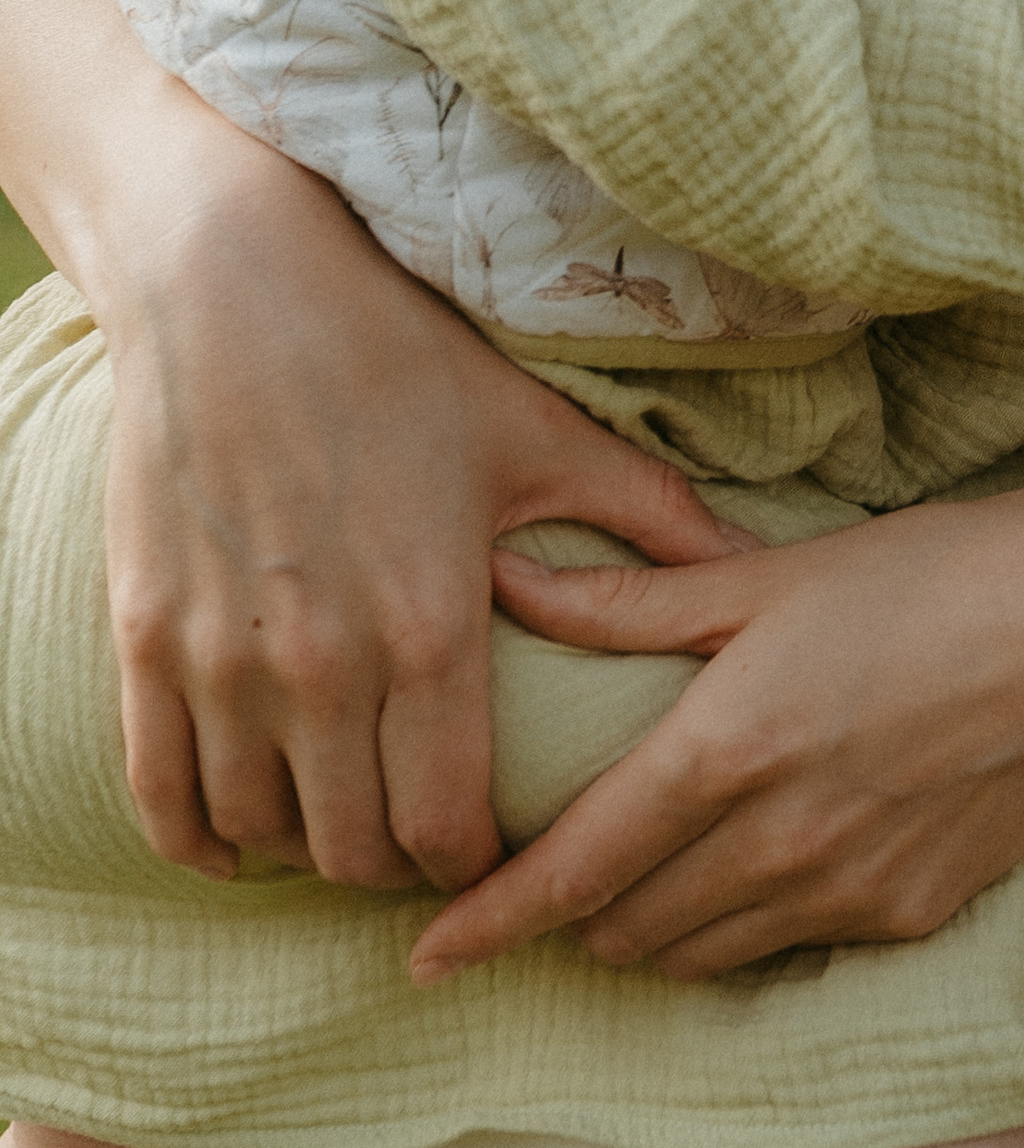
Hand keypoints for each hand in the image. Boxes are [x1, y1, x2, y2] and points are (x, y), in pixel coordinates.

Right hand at [100, 156, 752, 894]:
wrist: (235, 281)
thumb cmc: (399, 351)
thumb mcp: (537, 432)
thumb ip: (650, 515)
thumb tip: (755, 563)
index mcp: (432, 626)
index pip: (449, 827)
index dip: (474, 863)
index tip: (488, 849)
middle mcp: (323, 662)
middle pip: (356, 851)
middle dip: (394, 865)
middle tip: (417, 839)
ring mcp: (224, 658)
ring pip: (261, 834)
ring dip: (302, 848)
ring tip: (337, 818)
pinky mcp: (145, 640)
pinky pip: (161, 798)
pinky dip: (202, 837)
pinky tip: (236, 834)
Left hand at [409, 482, 1023, 983]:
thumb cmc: (926, 575)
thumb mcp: (769, 576)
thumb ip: (630, 604)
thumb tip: (508, 582)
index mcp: (726, 750)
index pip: (573, 869)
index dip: (488, 921)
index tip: (424, 956)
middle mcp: (775, 841)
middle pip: (628, 930)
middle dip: (575, 918)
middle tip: (560, 873)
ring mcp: (845, 890)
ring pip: (703, 954)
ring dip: (658, 929)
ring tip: (654, 873)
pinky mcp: (906, 915)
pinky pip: (791, 947)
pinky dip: (753, 922)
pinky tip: (770, 859)